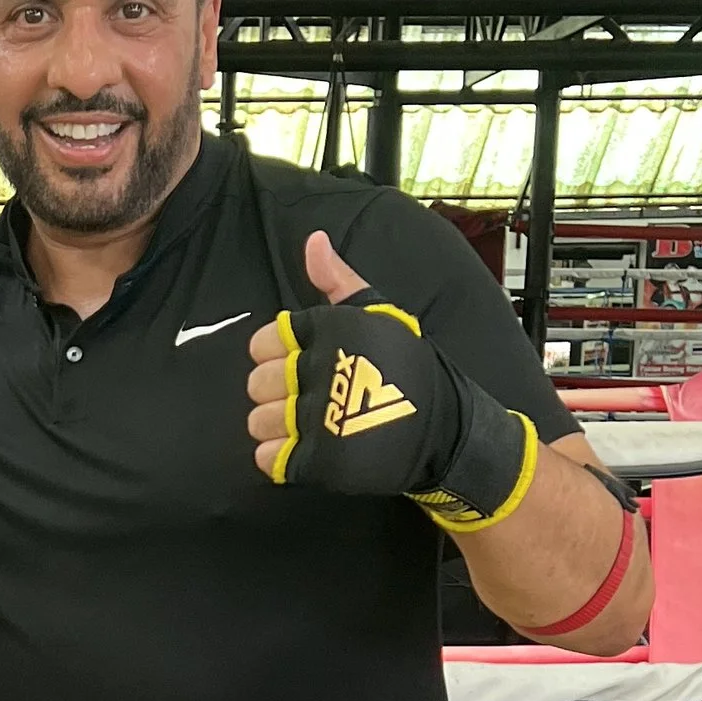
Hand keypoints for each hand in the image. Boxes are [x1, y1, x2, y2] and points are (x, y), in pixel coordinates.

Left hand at [247, 230, 535, 531]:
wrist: (443, 429)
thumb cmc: (407, 368)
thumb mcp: (377, 313)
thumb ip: (337, 279)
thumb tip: (313, 240)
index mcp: (327, 335)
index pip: (262, 341)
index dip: (274, 354)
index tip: (299, 362)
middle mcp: (319, 374)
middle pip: (257, 384)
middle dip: (275, 392)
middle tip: (307, 397)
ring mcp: (318, 420)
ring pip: (258, 423)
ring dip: (276, 427)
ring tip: (307, 426)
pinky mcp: (320, 460)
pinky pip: (269, 459)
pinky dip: (280, 458)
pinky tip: (306, 450)